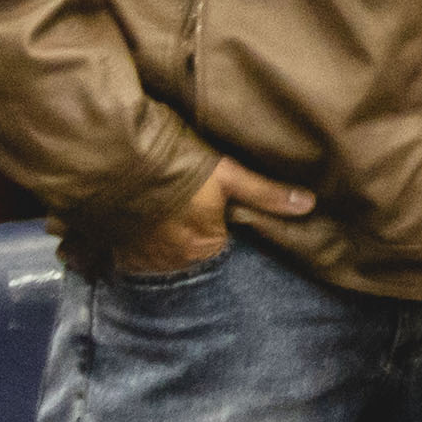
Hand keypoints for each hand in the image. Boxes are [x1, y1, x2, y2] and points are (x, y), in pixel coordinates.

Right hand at [119, 148, 317, 277]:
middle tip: (185, 208)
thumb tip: (308, 205)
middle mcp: (170, 261)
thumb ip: (266, 194)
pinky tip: (135, 220)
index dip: (219, 226)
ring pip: (158, 253)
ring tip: (161, 213)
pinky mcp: (113, 248)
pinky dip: (132, 242)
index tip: (214, 209)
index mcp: (202, 246)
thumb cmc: (179, 165)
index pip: (220, 244)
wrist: (116, 160)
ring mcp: (138, 257)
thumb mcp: (228, 175)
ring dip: (160, 240)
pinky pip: (127, 254)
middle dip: (188, 236)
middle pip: (189, 252)